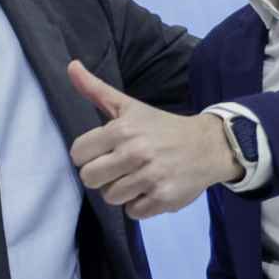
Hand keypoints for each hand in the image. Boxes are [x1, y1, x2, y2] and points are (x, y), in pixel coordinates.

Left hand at [66, 59, 241, 219]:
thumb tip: (71, 65)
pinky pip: (133, 212)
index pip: (79, 153)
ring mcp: (150, 177)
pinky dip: (139, 205)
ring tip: (135, 177)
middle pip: (90, 178)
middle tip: (117, 168)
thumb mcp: (128, 105)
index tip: (100, 152)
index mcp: (122, 130)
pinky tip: (149, 189)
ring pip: (110, 197)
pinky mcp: (164, 198)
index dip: (86, 155)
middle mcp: (135, 153)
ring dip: (120, 191)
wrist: (207, 145)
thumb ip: (96, 89)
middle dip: (101, 175)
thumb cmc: (161, 126)